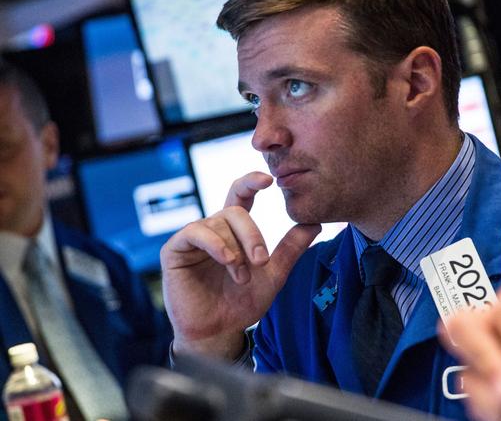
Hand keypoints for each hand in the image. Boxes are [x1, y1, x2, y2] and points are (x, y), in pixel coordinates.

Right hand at [161, 171, 320, 358]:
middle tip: (262, 260)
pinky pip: (195, 233)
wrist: (219, 332)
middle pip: (234, 212)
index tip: (269, 179)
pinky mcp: (175, 250)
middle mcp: (213, 229)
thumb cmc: (243, 303)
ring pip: (218, 223)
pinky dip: (216, 244)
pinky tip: (228, 261)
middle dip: (252, 234)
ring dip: (236, 251)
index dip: (251, 182)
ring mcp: (193, 238)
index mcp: (234, 231)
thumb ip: (291, 248)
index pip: (241, 196)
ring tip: (241, 277)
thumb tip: (315, 223)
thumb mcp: (274, 274)